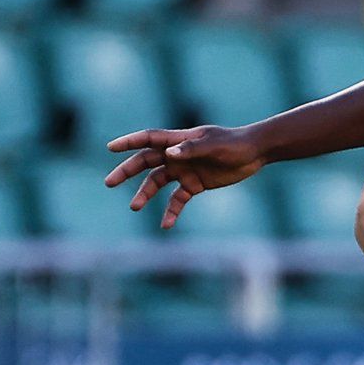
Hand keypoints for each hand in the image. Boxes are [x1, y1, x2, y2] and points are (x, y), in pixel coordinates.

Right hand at [105, 125, 267, 228]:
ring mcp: (184, 170)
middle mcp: (176, 154)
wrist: (254, 153)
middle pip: (145, 162)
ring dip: (145, 194)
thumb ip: (191, 149)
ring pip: (157, 182)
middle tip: (109, 182)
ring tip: (134, 207)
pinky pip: (178, 200)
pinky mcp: (194, 185)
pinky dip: (171, 211)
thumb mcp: (214, 145)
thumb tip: (169, 153)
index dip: (129, 142)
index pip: (149, 139)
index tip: (111, 148)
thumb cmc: (234, 144)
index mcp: (178, 140)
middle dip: (127, 171)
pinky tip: (166, 225)